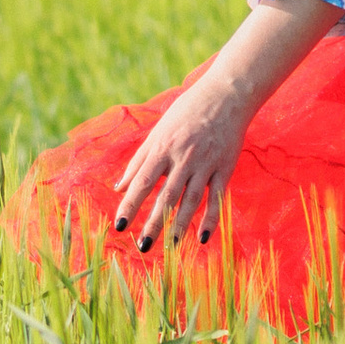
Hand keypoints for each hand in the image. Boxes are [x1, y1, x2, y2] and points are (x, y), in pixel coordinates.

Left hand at [113, 66, 253, 253]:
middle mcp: (183, 157)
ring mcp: (206, 164)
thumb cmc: (186, 113)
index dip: (130, 205)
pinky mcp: (225, 168)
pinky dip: (211, 218)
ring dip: (180, 225)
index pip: (142, 181)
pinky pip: (217, 198)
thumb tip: (118, 187)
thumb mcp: (157, 132)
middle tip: (142, 246)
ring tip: (170, 247)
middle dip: (153, 223)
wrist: (226, 96)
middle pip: (166, 196)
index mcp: (163, 147)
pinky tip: (203, 237)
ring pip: (191, 200)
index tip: (119, 226)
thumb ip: (138, 161)